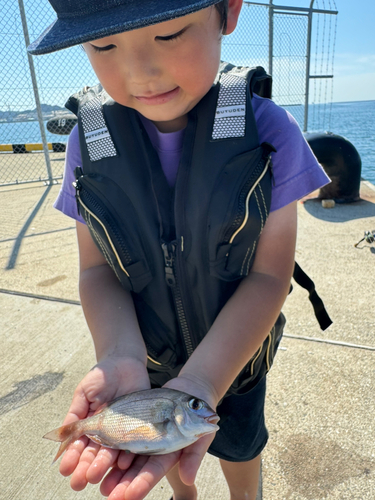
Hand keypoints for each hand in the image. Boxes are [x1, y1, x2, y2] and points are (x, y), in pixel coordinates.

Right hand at [57, 356, 150, 491]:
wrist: (125, 361)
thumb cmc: (102, 376)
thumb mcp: (84, 392)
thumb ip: (76, 413)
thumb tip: (62, 435)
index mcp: (90, 425)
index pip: (79, 445)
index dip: (72, 457)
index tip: (65, 469)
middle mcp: (105, 431)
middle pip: (94, 453)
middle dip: (85, 467)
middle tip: (78, 482)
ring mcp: (122, 430)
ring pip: (112, 452)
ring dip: (104, 466)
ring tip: (95, 475)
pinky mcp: (139, 426)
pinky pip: (133, 442)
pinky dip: (128, 454)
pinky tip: (122, 465)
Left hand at [99, 375, 218, 499]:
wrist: (191, 389)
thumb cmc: (199, 412)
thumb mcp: (201, 433)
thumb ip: (194, 456)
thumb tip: (187, 479)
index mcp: (170, 454)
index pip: (154, 472)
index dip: (142, 484)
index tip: (128, 496)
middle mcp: (155, 448)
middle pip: (136, 468)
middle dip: (122, 483)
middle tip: (108, 495)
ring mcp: (145, 435)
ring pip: (126, 455)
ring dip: (113, 470)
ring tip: (99, 482)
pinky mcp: (138, 423)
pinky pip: (123, 433)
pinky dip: (112, 445)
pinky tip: (99, 455)